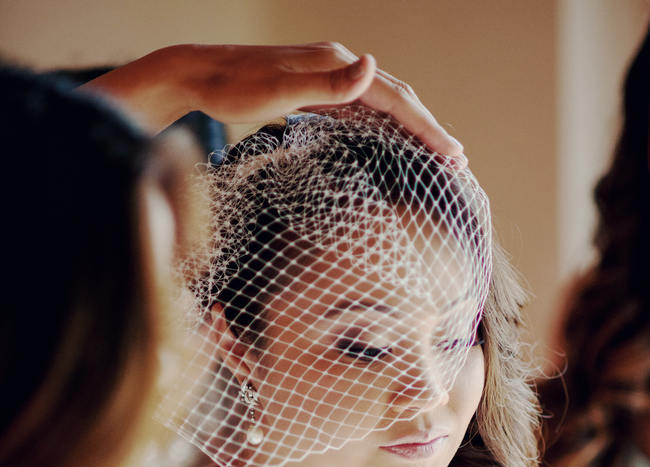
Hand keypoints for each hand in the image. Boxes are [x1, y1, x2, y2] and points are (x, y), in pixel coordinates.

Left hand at [84, 43, 465, 159]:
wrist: (200, 74)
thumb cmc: (232, 90)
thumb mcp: (278, 91)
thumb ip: (326, 84)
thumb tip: (372, 65)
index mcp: (337, 64)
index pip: (395, 98)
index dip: (426, 127)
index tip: (453, 154)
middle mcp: (338, 64)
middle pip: (397, 96)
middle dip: (429, 128)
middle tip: (458, 159)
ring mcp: (328, 74)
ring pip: (383, 101)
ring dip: (412, 125)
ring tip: (437, 151)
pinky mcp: (317, 87)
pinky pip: (363, 107)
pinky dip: (386, 124)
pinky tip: (391, 141)